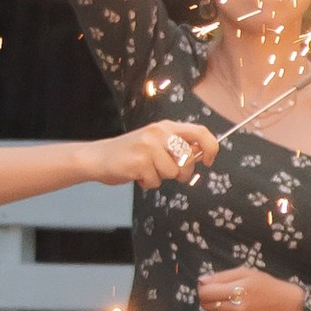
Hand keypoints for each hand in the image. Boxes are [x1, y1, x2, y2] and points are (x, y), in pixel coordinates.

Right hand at [99, 118, 219, 187]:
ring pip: (173, 173)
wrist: (99, 157)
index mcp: (167, 127)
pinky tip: (137, 174)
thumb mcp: (157, 143)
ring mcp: (148, 146)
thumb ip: (178, 147)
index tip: (208, 161)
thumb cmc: (132, 153)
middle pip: (188, 159)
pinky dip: (148, 183)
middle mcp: (159, 133)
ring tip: (146, 170)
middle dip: (182, 172)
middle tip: (165, 171)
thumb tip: (201, 156)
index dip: (211, 148)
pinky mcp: (139, 161)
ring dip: (161, 178)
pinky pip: (156, 181)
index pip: (200, 132)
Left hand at [195, 265, 307, 310]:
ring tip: (227, 307)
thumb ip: (222, 276)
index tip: (210, 288)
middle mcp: (239, 308)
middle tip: (220, 297)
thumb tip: (201, 281)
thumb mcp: (245, 273)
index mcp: (239, 289)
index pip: (205, 293)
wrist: (285, 304)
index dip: (204, 290)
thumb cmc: (264, 285)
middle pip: (207, 306)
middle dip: (209, 300)